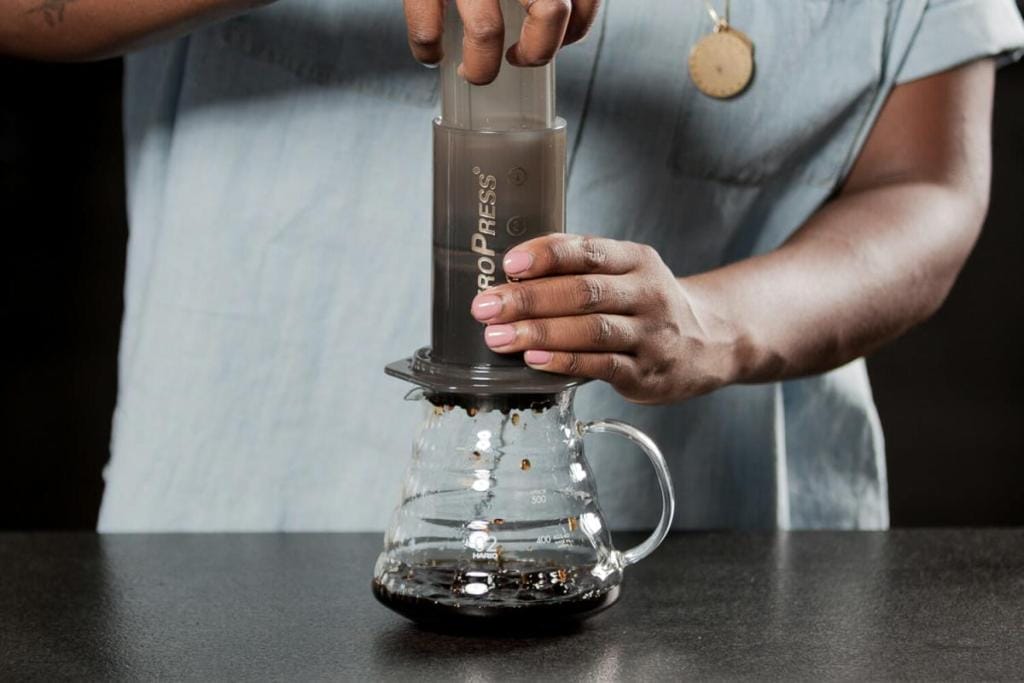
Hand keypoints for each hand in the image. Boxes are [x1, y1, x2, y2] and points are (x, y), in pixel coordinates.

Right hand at [403, 0, 600, 83]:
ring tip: (473, 74)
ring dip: (481, 65)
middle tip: (516, 61)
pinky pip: (425, 22)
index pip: (580, 0)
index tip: (559, 40)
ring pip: (487, 31)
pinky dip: (426, 47)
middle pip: (549, 14)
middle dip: (534, 52)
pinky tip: (431, 54)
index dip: (574, 29)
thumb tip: (555, 24)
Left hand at [470, 235, 736, 403]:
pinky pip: (600, 365)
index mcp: (636, 260)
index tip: (510, 262)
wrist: (710, 341)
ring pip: (590, 330)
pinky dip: (564, 361)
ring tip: (499, 337)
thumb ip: (579, 268)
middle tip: (486, 306)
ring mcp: (649, 334)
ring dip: (539, 332)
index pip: (588, 251)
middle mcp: (646, 294)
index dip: (547, 255)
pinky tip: (534, 360)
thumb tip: (514, 271)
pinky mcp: (645, 372)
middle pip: (583, 291)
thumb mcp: (626, 272)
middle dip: (529, 299)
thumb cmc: (647, 304)